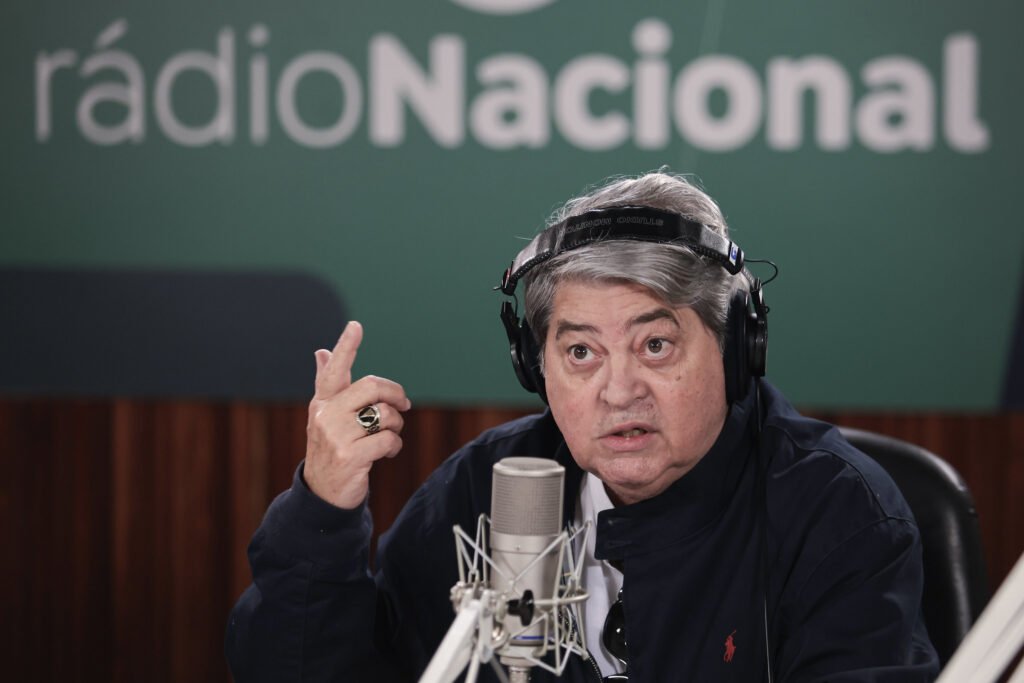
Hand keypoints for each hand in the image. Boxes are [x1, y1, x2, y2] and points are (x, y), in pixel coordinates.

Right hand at [304, 321, 411, 508]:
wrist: (322, 494)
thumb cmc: (331, 449)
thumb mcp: (325, 416)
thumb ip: (327, 384)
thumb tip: (322, 352)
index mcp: (322, 402)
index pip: (334, 369)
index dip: (346, 347)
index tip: (356, 326)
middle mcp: (326, 416)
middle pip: (371, 387)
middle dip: (395, 393)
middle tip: (404, 403)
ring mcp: (336, 437)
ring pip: (384, 414)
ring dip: (396, 424)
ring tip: (390, 434)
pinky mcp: (350, 457)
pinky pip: (387, 440)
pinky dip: (394, 446)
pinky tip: (387, 452)